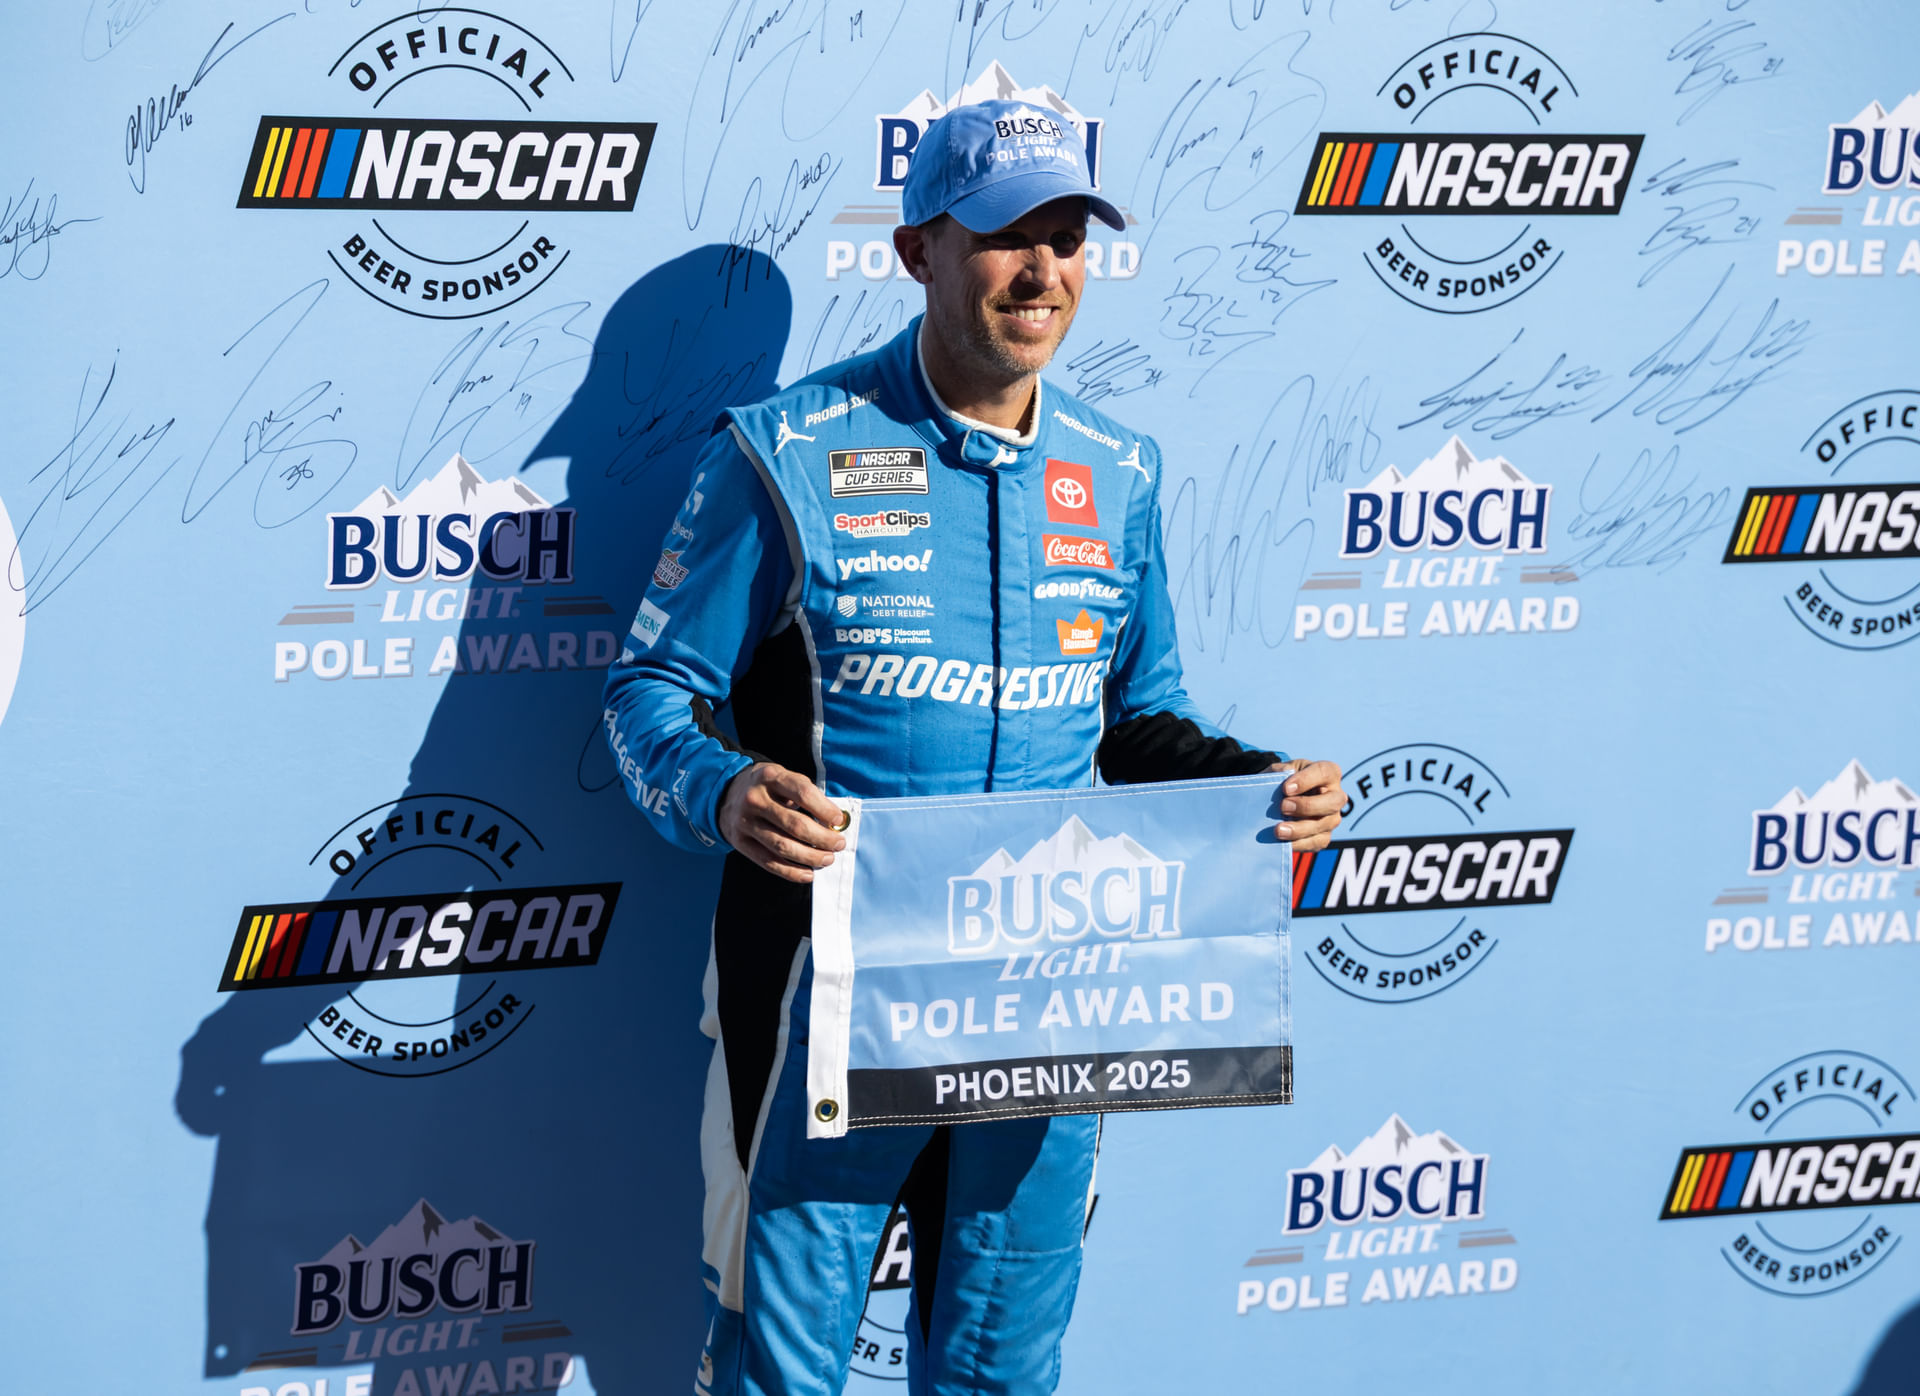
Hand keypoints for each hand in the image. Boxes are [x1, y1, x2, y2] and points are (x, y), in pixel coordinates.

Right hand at [718, 763, 848, 883]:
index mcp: (770, 776)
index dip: (824, 809)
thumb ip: (808, 794)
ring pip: (782, 846)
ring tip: (828, 858)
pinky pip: (768, 862)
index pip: (802, 793)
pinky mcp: (739, 842)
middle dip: (822, 838)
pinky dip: (790, 871)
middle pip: (794, 824)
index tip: (839, 820)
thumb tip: (835, 822)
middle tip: (838, 844)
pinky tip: (808, 873)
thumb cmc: (769, 788)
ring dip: (810, 857)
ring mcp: (745, 822)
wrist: (727, 793)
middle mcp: (755, 799)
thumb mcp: (784, 778)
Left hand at [1269, 759, 1344, 851]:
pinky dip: (1299, 843)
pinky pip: (1317, 842)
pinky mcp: (1324, 835)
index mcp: (1329, 773)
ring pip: (1324, 824)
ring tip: (1278, 830)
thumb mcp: (1281, 770)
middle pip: (1333, 802)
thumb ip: (1280, 771)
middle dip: (1307, 806)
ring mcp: (1332, 817)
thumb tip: (1282, 775)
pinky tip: (1284, 842)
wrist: (1280, 798)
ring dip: (1300, 829)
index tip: (1286, 788)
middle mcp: (1336, 795)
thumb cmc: (1284, 780)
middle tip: (1283, 807)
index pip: (1324, 772)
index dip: (1306, 780)